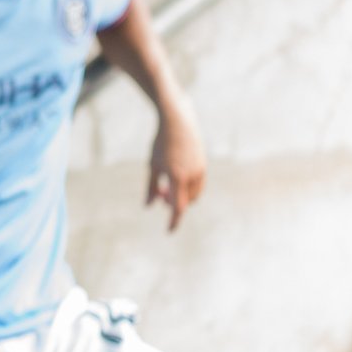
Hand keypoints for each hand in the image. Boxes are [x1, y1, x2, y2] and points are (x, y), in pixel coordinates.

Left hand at [147, 110, 206, 230]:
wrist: (178, 121)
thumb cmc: (161, 143)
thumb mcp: (152, 166)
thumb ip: (151, 188)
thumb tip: (148, 206)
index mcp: (177, 177)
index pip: (177, 207)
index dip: (173, 221)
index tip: (169, 231)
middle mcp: (192, 176)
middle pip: (185, 202)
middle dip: (173, 203)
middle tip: (159, 193)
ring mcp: (200, 170)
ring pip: (193, 195)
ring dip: (181, 195)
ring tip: (167, 185)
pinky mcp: (203, 165)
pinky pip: (198, 185)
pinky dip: (188, 188)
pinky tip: (177, 178)